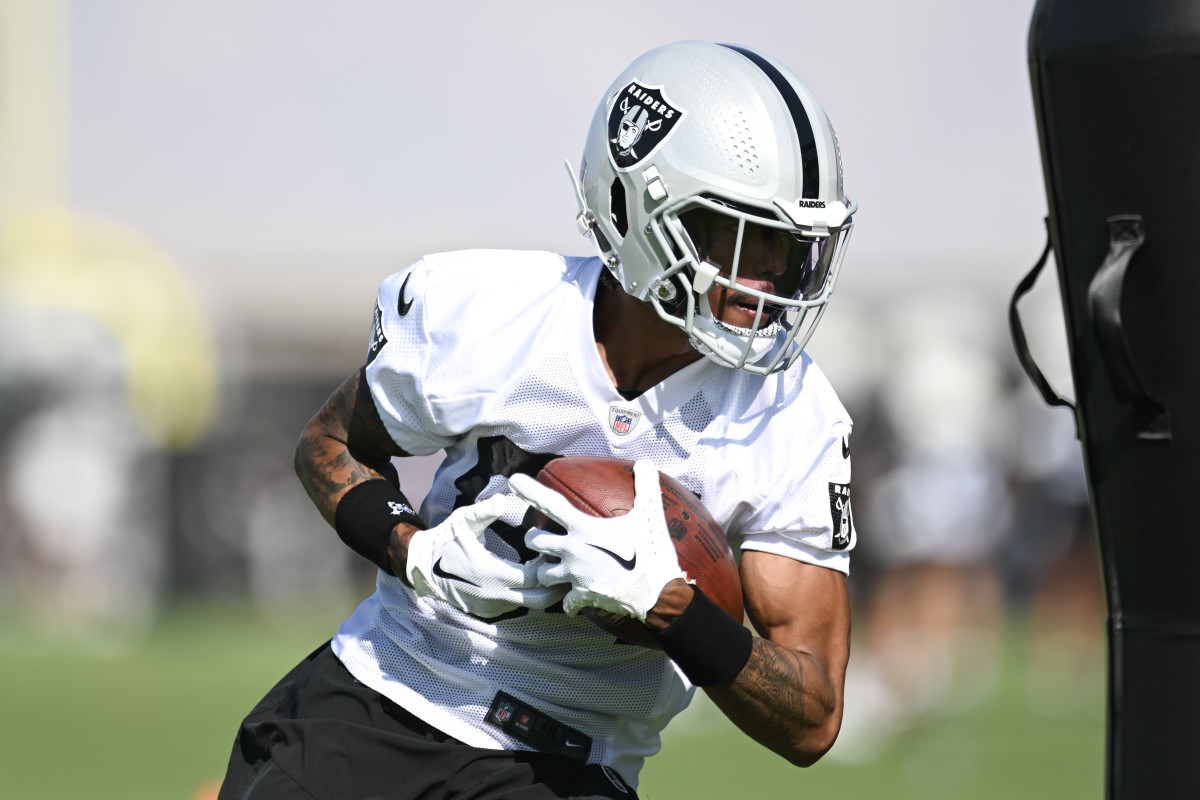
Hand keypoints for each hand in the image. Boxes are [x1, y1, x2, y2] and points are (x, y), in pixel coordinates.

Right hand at [405, 495, 564, 617]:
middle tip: (558, 567)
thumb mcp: (463, 521)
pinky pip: (513, 607)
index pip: (533, 578)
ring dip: (538, 591)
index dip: (547, 566)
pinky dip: (523, 595)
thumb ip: (485, 511)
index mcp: (491, 574)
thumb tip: (503, 499)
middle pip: (539, 600)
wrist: (421, 567)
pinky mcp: (486, 612)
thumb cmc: (445, 541)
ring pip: (527, 605)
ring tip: (542, 570)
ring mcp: (490, 607)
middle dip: (553, 587)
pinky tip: (524, 579)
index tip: (551, 551)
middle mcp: (493, 596)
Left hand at [508, 460, 683, 620]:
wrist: (657, 593)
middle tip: (541, 537)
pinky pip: (565, 601)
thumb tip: (646, 463)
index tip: (513, 480)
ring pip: (541, 572)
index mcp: (583, 528)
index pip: (550, 504)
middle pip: (534, 541)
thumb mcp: (650, 515)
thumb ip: (645, 487)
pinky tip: (573, 600)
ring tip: (552, 566)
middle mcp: (572, 551)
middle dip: (533, 537)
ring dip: (544, 569)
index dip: (530, 490)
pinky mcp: (582, 595)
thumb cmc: (651, 552)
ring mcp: (575, 575)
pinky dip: (568, 601)